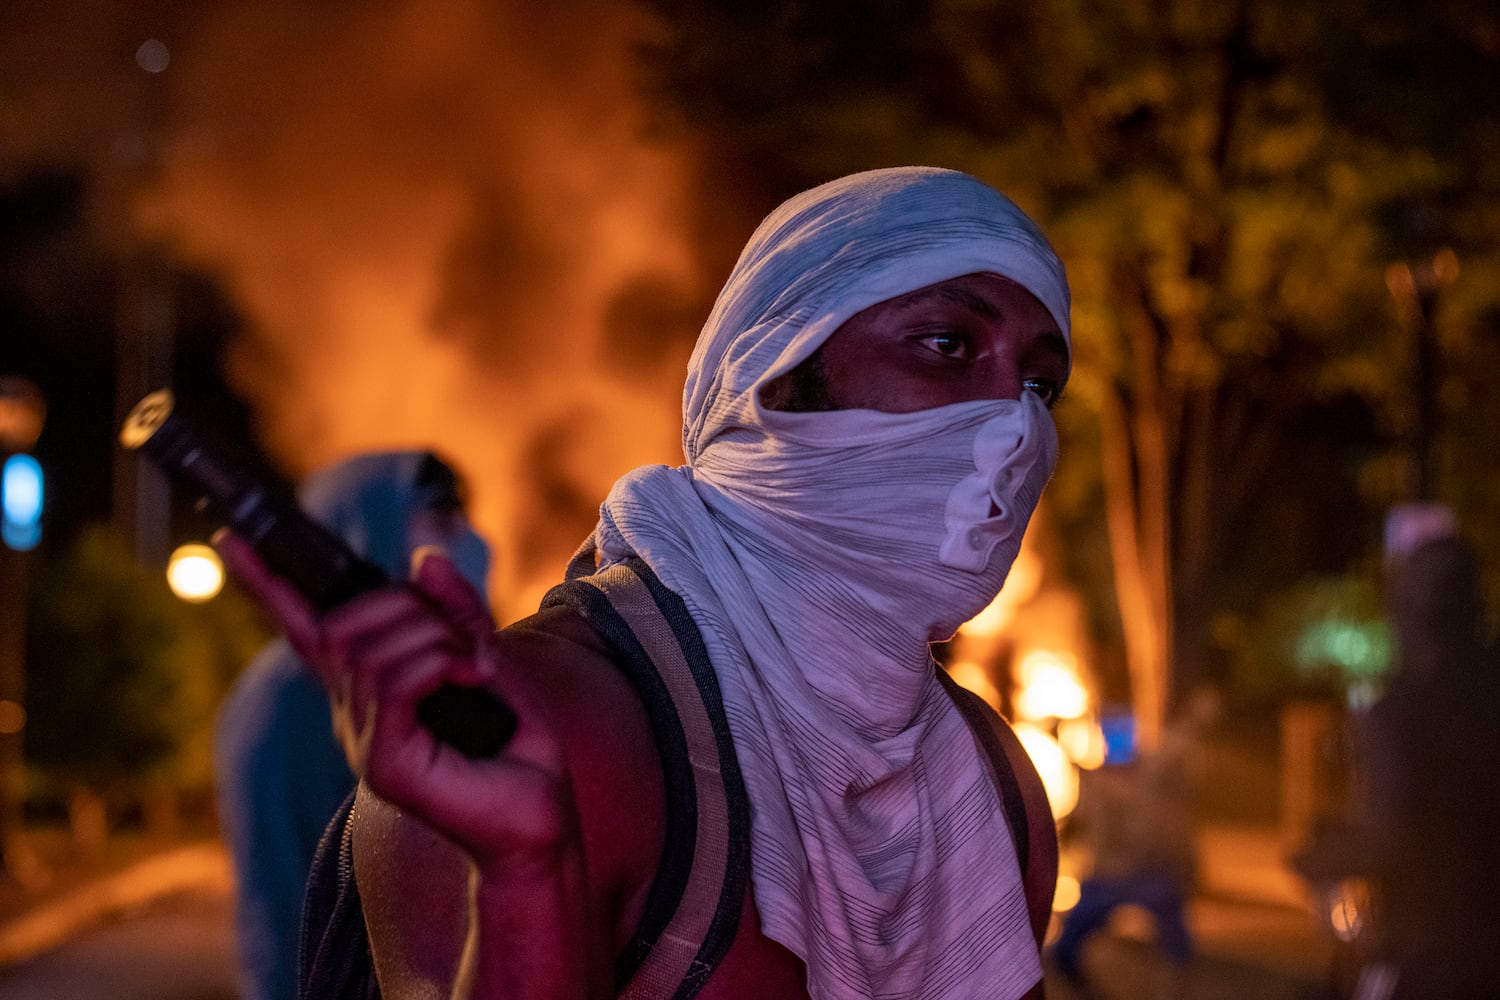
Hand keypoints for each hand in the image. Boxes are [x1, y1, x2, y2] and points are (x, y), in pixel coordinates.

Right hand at [215, 533, 578, 870]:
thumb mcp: (486, 656)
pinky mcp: (384, 764)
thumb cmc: (514, 743)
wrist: (539, 814)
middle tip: (465, 643)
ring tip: (476, 670)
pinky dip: (441, 664)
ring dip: (437, 640)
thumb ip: (455, 610)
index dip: (267, 581)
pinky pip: (394, 684)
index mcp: (368, 685)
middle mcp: (353, 712)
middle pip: (346, 623)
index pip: (305, 625)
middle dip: (411, 609)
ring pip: (372, 649)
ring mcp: (363, 740)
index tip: (230, 538)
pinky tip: (473, 679)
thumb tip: (424, 559)